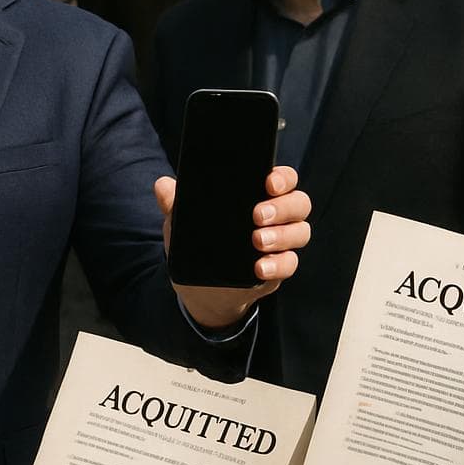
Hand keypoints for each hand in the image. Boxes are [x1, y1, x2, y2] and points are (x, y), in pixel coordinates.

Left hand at [154, 167, 310, 330]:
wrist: (201, 286)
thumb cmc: (199, 242)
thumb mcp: (184, 221)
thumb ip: (175, 203)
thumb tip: (163, 185)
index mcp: (257, 195)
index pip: (283, 179)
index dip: (283, 178)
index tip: (268, 183)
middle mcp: (277, 216)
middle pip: (299, 203)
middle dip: (282, 207)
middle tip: (257, 215)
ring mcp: (281, 242)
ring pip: (300, 232)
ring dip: (281, 235)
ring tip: (257, 240)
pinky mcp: (279, 268)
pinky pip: (290, 264)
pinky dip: (278, 264)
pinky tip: (260, 267)